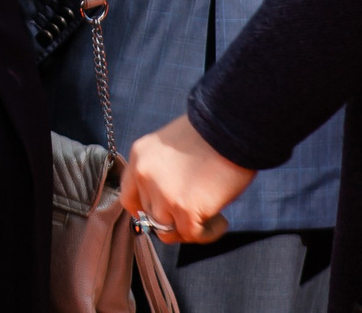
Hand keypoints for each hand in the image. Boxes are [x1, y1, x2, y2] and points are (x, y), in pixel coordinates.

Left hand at [119, 115, 246, 245]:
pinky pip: (192, 235)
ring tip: (211, 218)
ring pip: (167, 230)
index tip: (166, 214)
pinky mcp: (185, 209)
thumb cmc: (211, 134)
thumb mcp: (172, 147)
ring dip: (189, 229)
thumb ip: (163, 171)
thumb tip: (169, 200)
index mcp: (140, 156)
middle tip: (195, 215)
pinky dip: (208, 233)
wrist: (231, 125)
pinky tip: (222, 221)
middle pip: (150, 216)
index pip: (129, 196)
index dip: (146, 211)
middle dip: (173, 220)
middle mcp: (145, 175)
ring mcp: (163, 193)